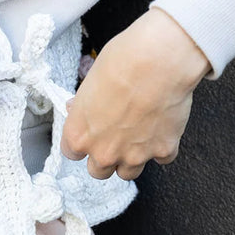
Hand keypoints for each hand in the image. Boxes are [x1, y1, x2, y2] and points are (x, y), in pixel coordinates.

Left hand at [60, 7, 210, 179]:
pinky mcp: (163, 150)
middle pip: (98, 171)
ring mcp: (135, 155)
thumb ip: (84, 105)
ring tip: (137, 135)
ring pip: (127, 173)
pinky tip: (161, 127)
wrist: (159, 61)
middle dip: (105, 156)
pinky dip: (162, 146)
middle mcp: (104, 151)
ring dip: (131, 158)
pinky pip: (161, 158)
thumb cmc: (122, 63)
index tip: (90, 134)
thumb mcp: (90, 81)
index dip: (82, 142)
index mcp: (79, 135)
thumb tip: (79, 108)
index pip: (72, 153)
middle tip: (114, 136)